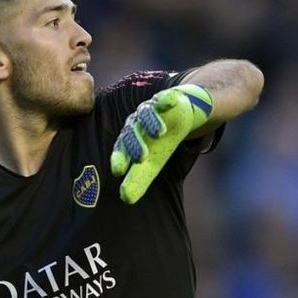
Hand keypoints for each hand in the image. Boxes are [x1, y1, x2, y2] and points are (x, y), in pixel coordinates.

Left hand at [111, 84, 212, 203]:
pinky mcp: (166, 99)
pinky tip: (170, 101)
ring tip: (161, 133)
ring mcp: (150, 109)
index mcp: (130, 138)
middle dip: (136, 143)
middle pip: (132, 131)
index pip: (121, 147)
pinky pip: (165, 97)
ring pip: (147, 114)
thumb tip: (126, 199)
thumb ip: (138, 179)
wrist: (179, 116)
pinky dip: (167, 98)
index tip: (118, 171)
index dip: (119, 157)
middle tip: (142, 158)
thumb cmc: (160, 143)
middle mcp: (136, 122)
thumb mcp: (151, 162)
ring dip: (152, 122)